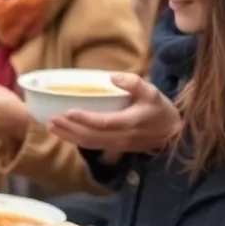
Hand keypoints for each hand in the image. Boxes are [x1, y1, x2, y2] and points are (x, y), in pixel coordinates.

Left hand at [47, 73, 180, 153]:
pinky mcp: (116, 148)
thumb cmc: (160, 109)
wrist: (174, 133)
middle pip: (91, 136)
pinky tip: (64, 133)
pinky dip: (76, 141)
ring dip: (68, 136)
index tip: (67, 111)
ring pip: (89, 143)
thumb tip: (113, 77)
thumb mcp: (153, 92)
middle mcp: (122, 137)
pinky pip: (93, 146)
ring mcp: (118, 145)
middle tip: (50, 119)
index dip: (84, 119)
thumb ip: (134, 83)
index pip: (103, 123)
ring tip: (50, 126)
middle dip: (69, 128)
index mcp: (131, 122)